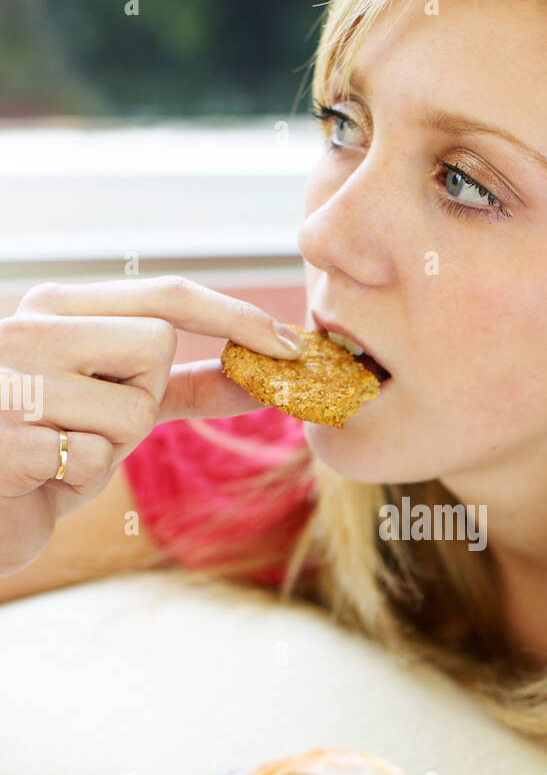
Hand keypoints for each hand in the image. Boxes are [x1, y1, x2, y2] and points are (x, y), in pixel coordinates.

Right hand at [0, 274, 305, 576]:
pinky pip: (97, 459)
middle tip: (92, 422)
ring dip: (111, 444)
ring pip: (133, 408)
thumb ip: (185, 383)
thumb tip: (265, 372)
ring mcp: (12, 380)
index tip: (291, 347)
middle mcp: (26, 328)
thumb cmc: (52, 450)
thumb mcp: (119, 405)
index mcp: (55, 306)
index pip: (165, 296)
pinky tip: (42, 475)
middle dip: (143, 396)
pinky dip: (79, 478)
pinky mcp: (5, 438)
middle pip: (155, 345)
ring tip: (63, 449)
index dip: (235, 317)